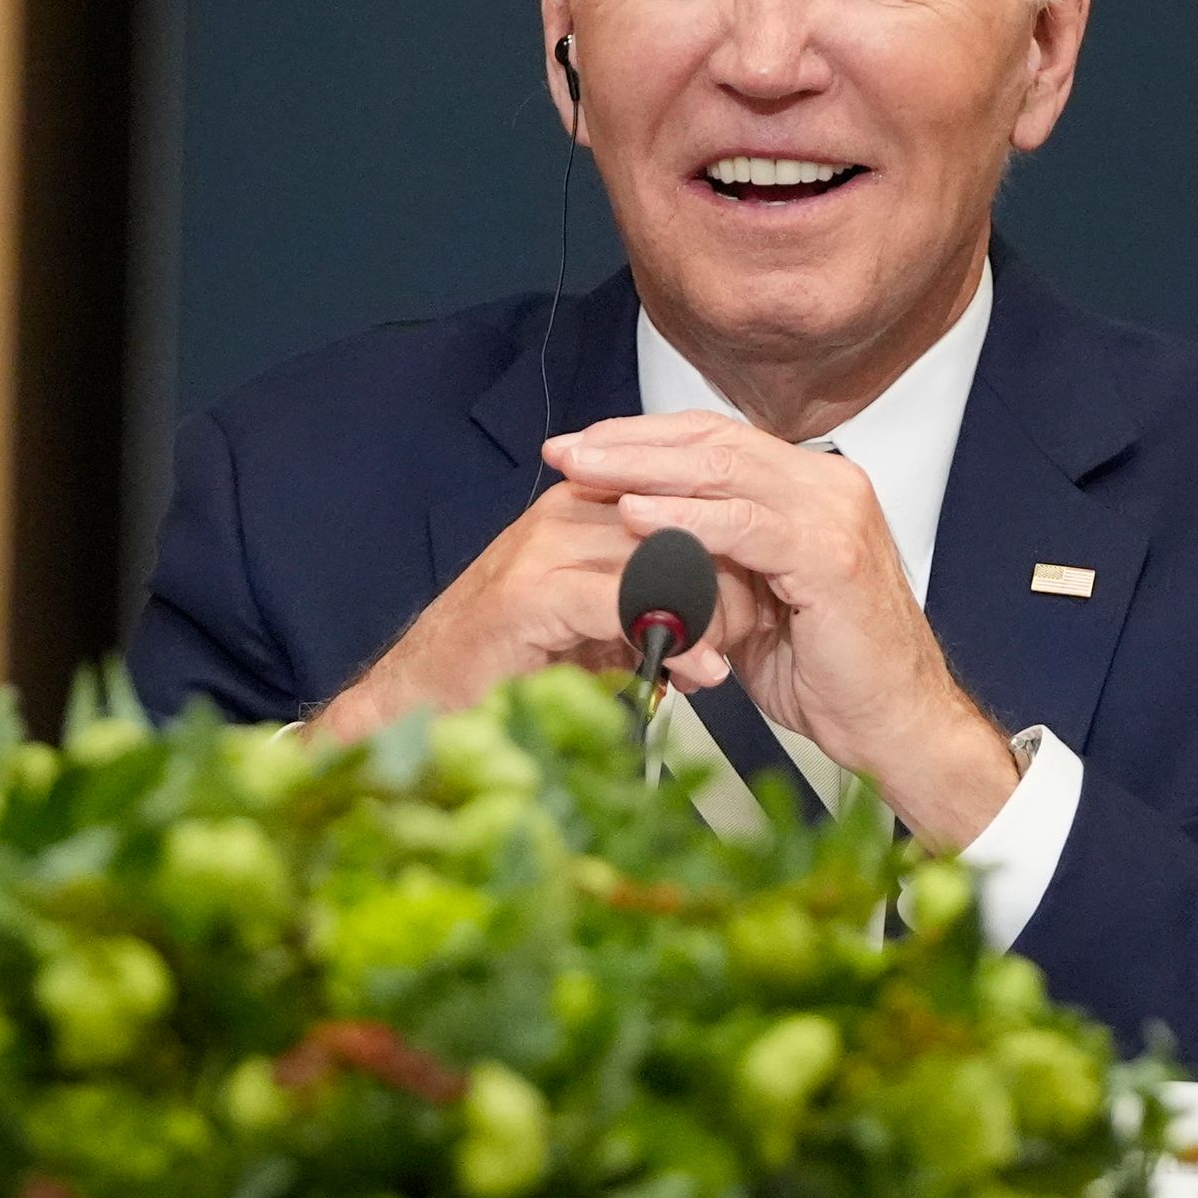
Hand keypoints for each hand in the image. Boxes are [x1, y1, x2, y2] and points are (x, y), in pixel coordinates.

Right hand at [313, 478, 744, 743]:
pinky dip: (676, 637)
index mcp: (583, 507)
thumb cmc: (509, 670)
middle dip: (734, 573)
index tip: (775, 579)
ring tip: (736, 649)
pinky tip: (703, 670)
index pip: (680, 492)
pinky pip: (627, 600)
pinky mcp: (530, 594)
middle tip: (765, 620)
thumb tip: (728, 619)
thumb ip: (655, 603)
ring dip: (713, 609)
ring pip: (663, 555)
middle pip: (680, 518)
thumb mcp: (600, 627)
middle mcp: (563, 515)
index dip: (732, 535)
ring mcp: (543, 550)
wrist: (422, 705)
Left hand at [541, 411, 1021, 848]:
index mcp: (812, 487)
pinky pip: (744, 524)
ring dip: (643, 469)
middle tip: (565, 451)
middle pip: (714, 441)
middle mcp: (828, 485)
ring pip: (724, 470)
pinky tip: (635, 514)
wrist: (894, 725)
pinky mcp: (831, 554)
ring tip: (584, 473)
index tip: (583, 449)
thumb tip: (641, 541)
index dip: (645, 439)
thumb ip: (713, 560)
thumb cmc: (833, 673)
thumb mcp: (756, 601)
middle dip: (630, 444)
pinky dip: (684, 518)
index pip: (716, 439)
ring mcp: (835, 514)